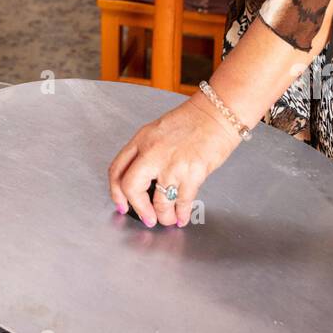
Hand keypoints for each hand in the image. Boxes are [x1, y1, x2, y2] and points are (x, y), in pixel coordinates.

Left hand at [108, 94, 241, 226]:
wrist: (217, 113)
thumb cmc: (192, 120)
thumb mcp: (158, 131)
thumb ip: (147, 152)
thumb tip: (144, 181)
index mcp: (141, 140)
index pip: (117, 170)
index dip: (116, 193)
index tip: (122, 204)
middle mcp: (152, 152)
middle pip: (131, 188)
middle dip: (138, 208)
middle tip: (146, 217)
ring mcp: (172, 163)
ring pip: (160, 201)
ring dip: (164, 216)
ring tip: (168, 219)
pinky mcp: (192, 173)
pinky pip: (182, 202)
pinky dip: (181, 214)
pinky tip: (182, 216)